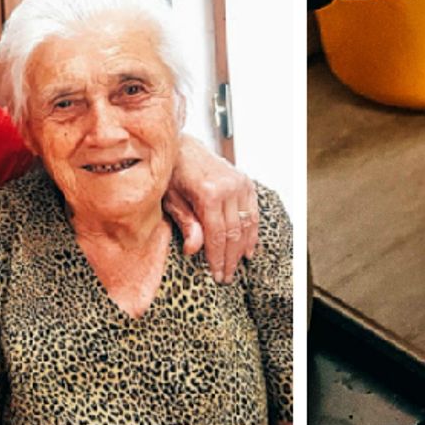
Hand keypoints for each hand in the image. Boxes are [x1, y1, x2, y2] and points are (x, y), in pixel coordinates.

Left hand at [165, 137, 259, 283]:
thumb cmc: (172, 174)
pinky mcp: (245, 182)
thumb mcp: (171, 199)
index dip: (217, 258)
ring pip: (246, 225)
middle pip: (233, 233)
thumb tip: (194, 250)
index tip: (216, 275)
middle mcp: (228, 187)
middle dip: (229, 258)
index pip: (216, 234)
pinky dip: (252, 232)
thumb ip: (186, 223)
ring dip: (242, 249)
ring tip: (236, 268)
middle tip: (226, 277)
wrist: (184, 146)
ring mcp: (240, 183)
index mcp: (208, 192)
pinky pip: (252, 212)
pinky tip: (248, 249)